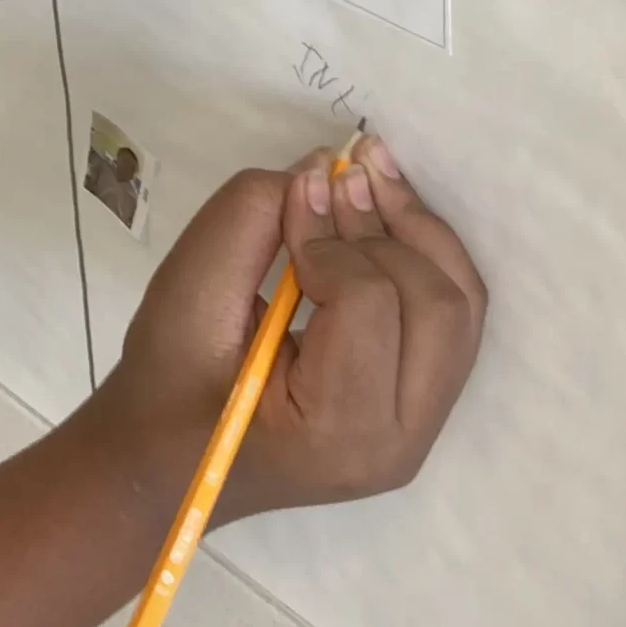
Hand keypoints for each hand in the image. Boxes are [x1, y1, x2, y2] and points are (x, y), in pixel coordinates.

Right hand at [94, 139, 485, 523]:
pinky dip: (424, 260)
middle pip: (438, 306)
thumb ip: (250, 219)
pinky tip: (385, 215)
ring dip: (419, 235)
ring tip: (371, 176)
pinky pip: (450, 323)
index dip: (333, 234)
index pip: (368, 304)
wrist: (165, 458)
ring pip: (460, 310)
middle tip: (342, 172)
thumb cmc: (165, 386)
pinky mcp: (418, 409)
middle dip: (391, 226)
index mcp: (337, 432)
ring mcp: (418, 432)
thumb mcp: (187, 293)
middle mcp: (397, 443)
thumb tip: (326, 167)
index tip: (295, 196)